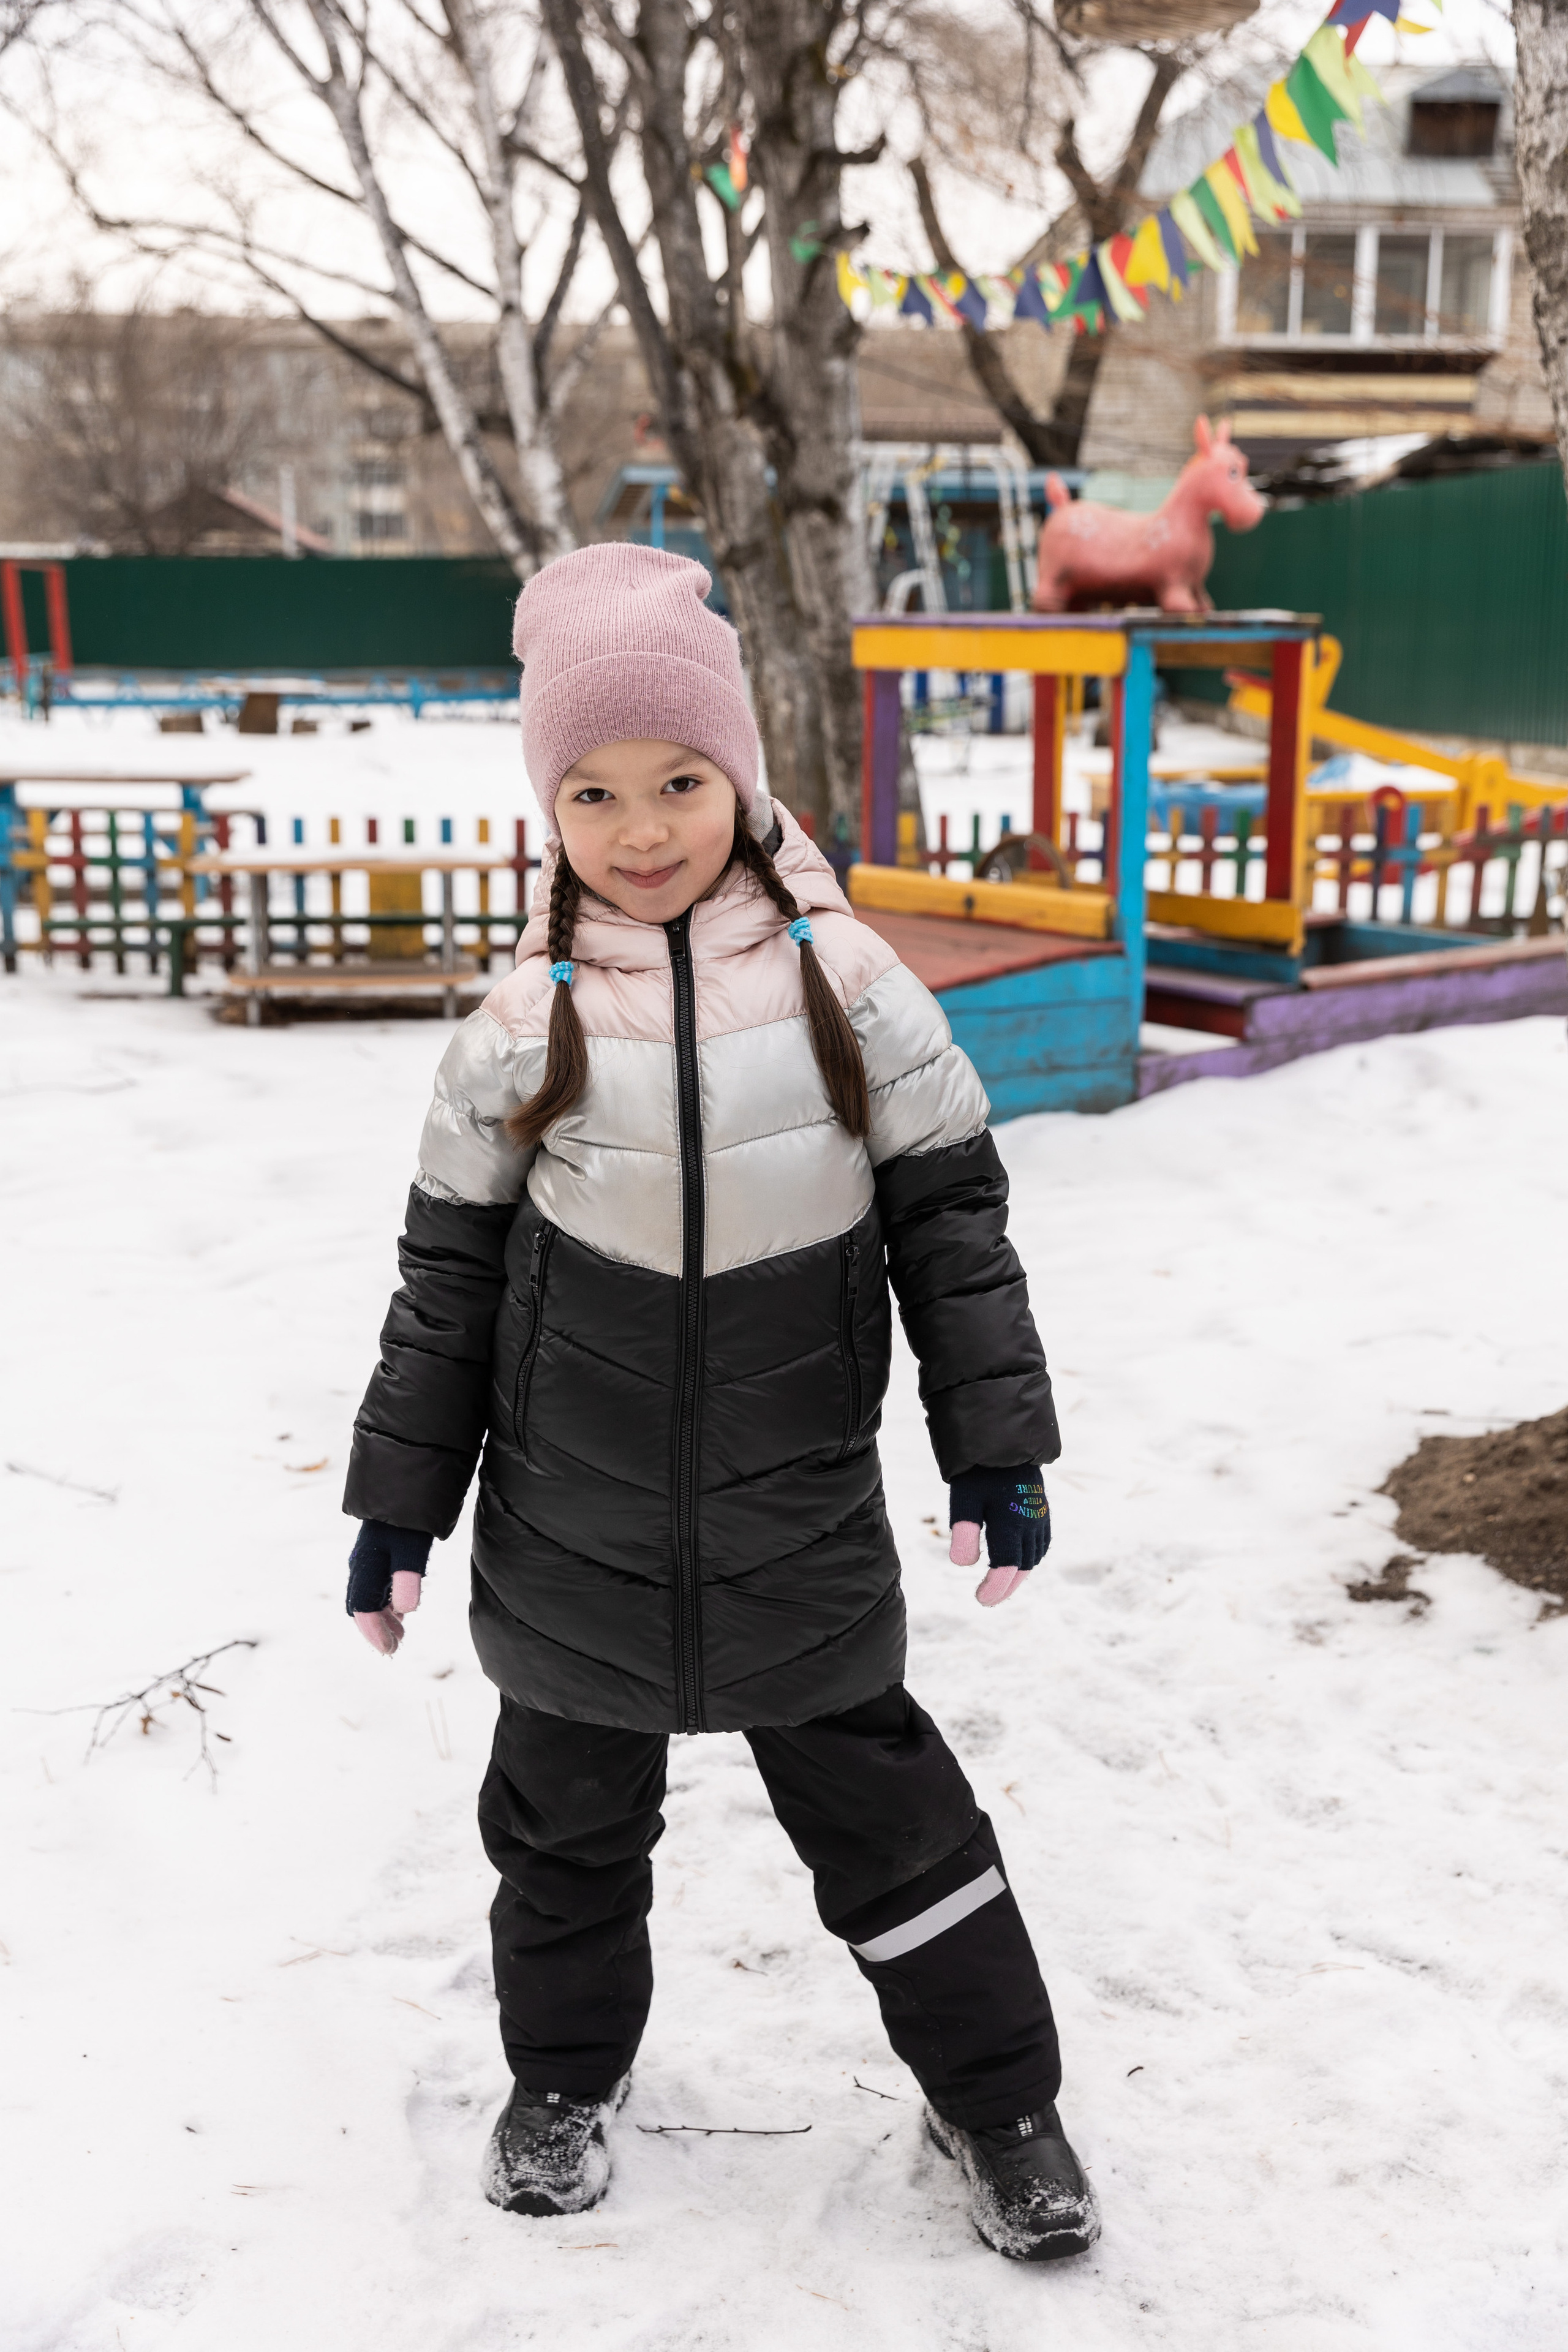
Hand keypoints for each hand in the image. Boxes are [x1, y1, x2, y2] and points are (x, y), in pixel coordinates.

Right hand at [346, 1521, 433, 1655]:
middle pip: (361, 1606)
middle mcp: (362, 1565)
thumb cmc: (410, 1515)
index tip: (390, 1650)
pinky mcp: (378, 1553)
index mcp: (365, 1566)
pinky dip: (385, 1602)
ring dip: (382, 1617)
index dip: (375, 1632)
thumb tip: (407, 1609)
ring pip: (368, 1597)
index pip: (363, 1609)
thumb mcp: (412, 1545)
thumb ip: (408, 1576)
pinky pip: (375, 1586)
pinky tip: (400, 1608)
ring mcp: (368, 1559)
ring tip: (401, 1632)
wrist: (404, 1481)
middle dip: (376, 1628)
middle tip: (396, 1646)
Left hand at [948, 1465, 1049, 1607]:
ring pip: (1033, 1558)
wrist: (1006, 1441)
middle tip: (986, 1599)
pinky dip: (1030, 1559)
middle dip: (1005, 1587)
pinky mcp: (1043, 1511)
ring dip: (1018, 1575)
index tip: (981, 1599)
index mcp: (1012, 1523)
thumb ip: (964, 1530)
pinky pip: (1041, 1544)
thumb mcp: (965, 1497)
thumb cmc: (980, 1471)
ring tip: (999, 1584)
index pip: (1006, 1567)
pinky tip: (1017, 1561)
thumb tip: (964, 1565)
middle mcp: (1031, 1524)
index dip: (994, 1588)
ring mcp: (1040, 1518)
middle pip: (1021, 1568)